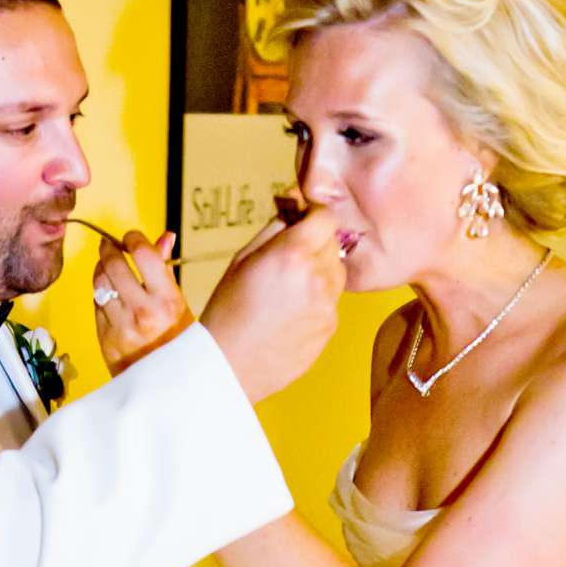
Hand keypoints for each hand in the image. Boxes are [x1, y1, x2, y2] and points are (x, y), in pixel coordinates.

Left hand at [93, 231, 190, 372]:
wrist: (166, 384)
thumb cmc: (176, 341)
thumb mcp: (179, 304)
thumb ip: (165, 269)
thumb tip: (164, 236)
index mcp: (167, 301)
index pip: (143, 254)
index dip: (133, 238)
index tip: (130, 237)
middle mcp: (143, 313)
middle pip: (114, 264)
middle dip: (109, 249)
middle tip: (109, 246)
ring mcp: (121, 327)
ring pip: (99, 283)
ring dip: (101, 269)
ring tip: (107, 268)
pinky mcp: (105, 339)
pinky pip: (96, 305)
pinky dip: (100, 295)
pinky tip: (109, 295)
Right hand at [200, 202, 345, 402]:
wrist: (229, 365)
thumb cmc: (228, 311)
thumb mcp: (242, 258)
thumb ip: (275, 227)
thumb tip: (294, 201)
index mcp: (293, 254)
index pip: (326, 217)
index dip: (314, 215)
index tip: (302, 220)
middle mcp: (316, 277)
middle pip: (333, 243)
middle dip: (316, 242)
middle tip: (289, 257)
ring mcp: (327, 304)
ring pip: (337, 272)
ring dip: (320, 270)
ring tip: (288, 288)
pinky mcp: (330, 326)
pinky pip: (331, 301)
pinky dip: (318, 299)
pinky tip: (290, 312)